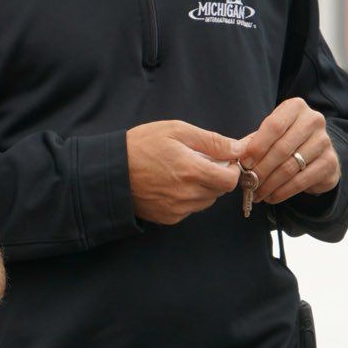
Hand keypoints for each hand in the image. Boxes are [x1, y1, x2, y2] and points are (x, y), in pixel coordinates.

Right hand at [126, 120, 242, 224]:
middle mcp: (187, 194)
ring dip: (202, 188)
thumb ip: (211, 140)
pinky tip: (171, 185)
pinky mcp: (168, 217)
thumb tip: (238, 149)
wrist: (110, 170)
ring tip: (182, 173)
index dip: (230, 169)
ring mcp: (178, 208)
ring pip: (205, 201)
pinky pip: (189, 209)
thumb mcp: (176, 130)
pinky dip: (187, 198)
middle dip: (215, 177)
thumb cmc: (141, 145)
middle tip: (198, 162)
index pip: (230, 180)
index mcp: (192, 170)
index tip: (221, 160)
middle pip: (219, 191)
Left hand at [240, 98, 338, 204]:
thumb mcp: (270, 135)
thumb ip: (254, 142)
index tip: (244, 163)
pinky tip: (271, 197)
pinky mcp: (330, 163)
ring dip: (269, 183)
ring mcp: (324, 142)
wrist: (316, 154)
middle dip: (261, 169)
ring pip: (290, 167)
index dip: (257, 146)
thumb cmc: (286, 141)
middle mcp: (313, 121)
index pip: (274, 126)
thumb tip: (237, 157)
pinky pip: (301, 180)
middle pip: (281, 149)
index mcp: (295, 107)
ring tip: (256, 192)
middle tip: (247, 182)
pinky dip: (282, 191)